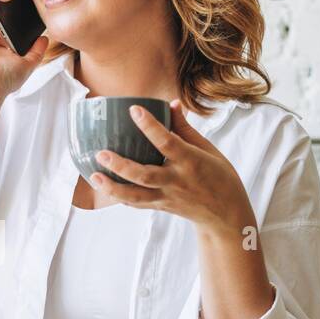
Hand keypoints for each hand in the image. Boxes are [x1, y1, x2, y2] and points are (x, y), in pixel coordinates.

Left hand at [89, 99, 255, 237]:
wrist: (225, 214)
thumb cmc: (219, 176)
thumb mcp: (208, 150)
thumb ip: (185, 129)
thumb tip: (171, 104)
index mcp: (192, 161)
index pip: (168, 143)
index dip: (151, 126)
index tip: (134, 110)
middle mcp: (177, 181)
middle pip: (144, 175)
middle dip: (121, 166)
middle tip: (100, 153)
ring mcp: (167, 197)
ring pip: (135, 196)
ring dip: (112, 187)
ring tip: (94, 176)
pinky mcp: (160, 207)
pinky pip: (137, 203)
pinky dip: (120, 196)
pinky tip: (104, 186)